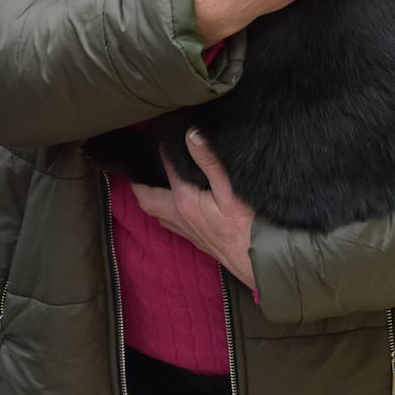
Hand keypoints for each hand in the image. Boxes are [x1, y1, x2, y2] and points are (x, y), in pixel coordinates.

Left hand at [131, 129, 256, 289]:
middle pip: (148, 201)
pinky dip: (165, 212)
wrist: (259, 261)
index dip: (163, 150)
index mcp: (184, 201)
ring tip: (150, 184)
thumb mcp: (229, 188)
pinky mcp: (197, 240)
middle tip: (135, 170)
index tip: (162, 133)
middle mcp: (180, 217)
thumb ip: (208, 161)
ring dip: (151, 199)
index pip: (165, 169)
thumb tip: (191, 135)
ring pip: (159, 215)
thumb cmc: (247, 226)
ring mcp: (187, 231)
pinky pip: (172, 224)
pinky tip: (175, 206)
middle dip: (139, 186)